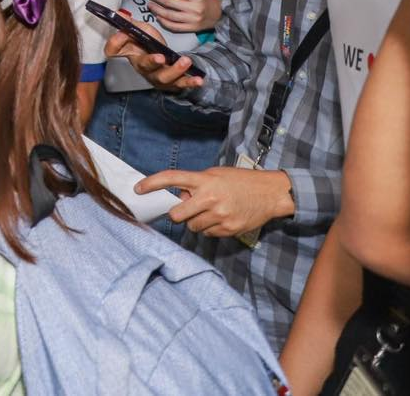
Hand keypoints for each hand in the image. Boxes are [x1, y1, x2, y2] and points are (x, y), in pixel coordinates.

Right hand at [104, 23, 204, 90]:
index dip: (115, 42)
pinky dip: (190, 83)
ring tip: (185, 61)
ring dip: (175, 71)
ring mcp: (156, 77)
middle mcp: (142, 67)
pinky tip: (198, 79)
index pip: (114, 51)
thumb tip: (121, 14)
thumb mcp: (141, 31)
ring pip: (163, 78)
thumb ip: (132, 24)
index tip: (123, 33)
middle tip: (161, 57)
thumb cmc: (149, 44)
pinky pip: (180, 84)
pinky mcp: (171, 83)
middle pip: (144, 67)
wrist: (164, 60)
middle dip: (152, 62)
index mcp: (131, 53)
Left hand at [137, 165, 293, 237]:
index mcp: (204, 180)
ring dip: (195, 221)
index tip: (138, 189)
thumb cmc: (240, 181)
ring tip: (210, 212)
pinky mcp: (228, 229)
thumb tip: (178, 199)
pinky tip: (221, 219)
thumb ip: (195, 185)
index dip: (151, 183)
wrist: (271, 194)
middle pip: (176, 215)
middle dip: (176, 214)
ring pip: (192, 227)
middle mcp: (210, 198)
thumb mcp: (215, 175)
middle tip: (186, 210)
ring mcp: (219, 215)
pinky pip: (207, 234)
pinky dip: (209, 228)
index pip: (171, 178)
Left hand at [146, 0, 222, 33]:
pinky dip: (164, 22)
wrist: (221, 14)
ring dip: (157, 11)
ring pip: (170, 16)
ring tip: (151, 6)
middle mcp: (194, 8)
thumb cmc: (207, 0)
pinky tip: (159, 17)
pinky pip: (174, 26)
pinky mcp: (191, 28)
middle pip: (170, 4)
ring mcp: (193, 20)